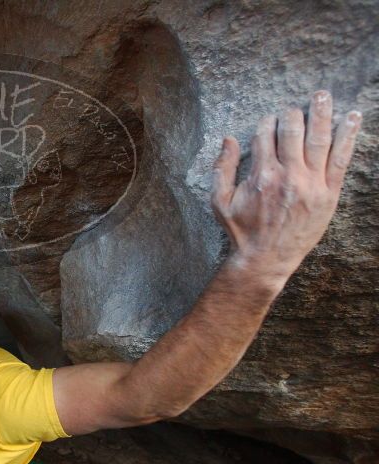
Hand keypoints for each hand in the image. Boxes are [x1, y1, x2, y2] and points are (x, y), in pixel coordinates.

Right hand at [212, 90, 361, 283]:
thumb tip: (227, 140)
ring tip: (323, 94)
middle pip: (293, 131)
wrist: (266, 259)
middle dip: (292, 114)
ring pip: (319, 138)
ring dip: (322, 112)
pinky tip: (353, 117)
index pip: (266, 136)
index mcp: (261, 175)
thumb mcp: (220, 201)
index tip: (269, 121)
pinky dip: (348, 135)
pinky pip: (341, 158)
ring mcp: (311, 184)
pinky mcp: (329, 194)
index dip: (267, 123)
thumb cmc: (242, 231)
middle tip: (293, 107)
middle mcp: (288, 175)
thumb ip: (222, 169)